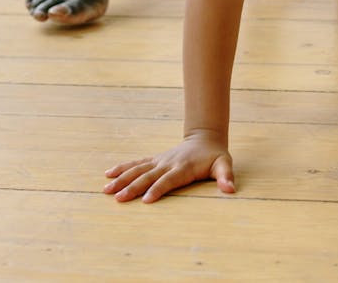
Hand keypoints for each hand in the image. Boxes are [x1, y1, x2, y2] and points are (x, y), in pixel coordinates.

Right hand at [103, 129, 234, 202]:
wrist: (205, 138)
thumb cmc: (214, 156)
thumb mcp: (224, 164)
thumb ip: (226, 176)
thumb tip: (230, 189)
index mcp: (183, 167)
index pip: (169, 180)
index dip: (158, 189)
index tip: (146, 200)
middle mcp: (168, 163)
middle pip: (148, 176)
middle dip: (133, 187)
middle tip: (118, 198)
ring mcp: (159, 161)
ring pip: (138, 169)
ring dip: (122, 179)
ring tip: (106, 189)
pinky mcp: (154, 160)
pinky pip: (136, 164)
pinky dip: (122, 168)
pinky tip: (108, 175)